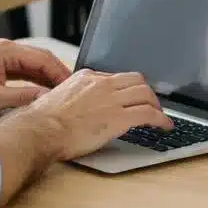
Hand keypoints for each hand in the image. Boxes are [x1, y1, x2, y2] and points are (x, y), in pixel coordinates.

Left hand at [0, 39, 71, 117]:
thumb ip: (24, 97)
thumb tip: (48, 99)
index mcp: (6, 52)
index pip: (42, 58)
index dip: (60, 73)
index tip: (72, 86)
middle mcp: (5, 49)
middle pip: (40, 58)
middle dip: (57, 74)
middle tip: (73, 90)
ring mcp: (1, 56)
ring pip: (32, 64)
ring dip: (47, 77)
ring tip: (62, 92)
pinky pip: (23, 70)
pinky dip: (35, 79)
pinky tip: (44, 90)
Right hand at [15, 69, 171, 160]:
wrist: (42, 130)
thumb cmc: (44, 121)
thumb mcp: (58, 98)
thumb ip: (72, 97)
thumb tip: (75, 108)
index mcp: (86, 77)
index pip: (115, 77)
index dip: (126, 88)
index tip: (129, 97)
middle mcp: (101, 84)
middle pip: (136, 80)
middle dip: (146, 91)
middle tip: (150, 103)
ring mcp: (111, 99)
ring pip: (145, 93)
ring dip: (156, 104)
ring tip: (159, 115)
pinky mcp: (119, 118)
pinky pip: (148, 114)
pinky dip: (161, 119)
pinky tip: (165, 126)